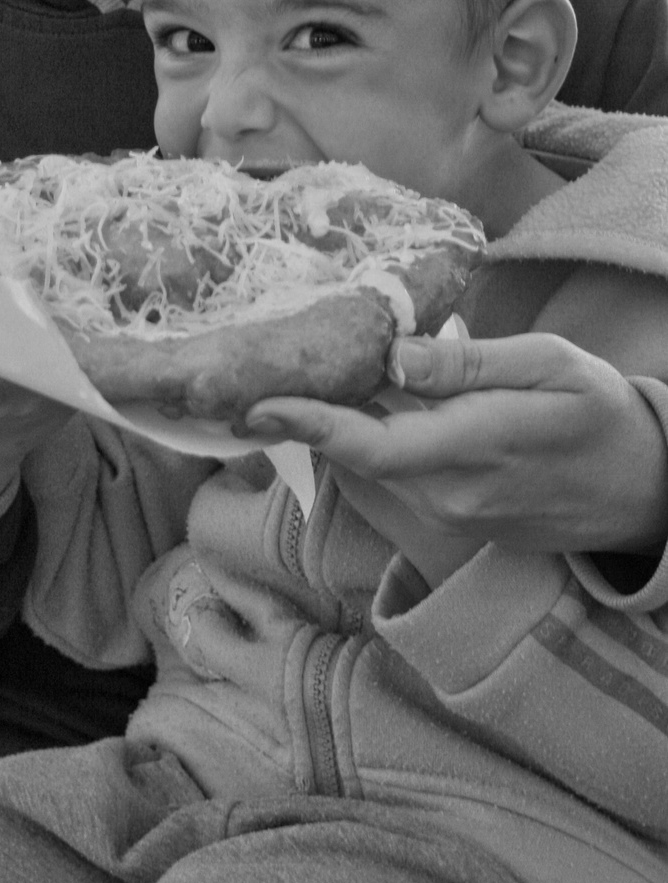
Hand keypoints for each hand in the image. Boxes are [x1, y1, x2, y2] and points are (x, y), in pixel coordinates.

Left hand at [246, 330, 667, 562]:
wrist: (643, 489)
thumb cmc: (598, 411)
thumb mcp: (548, 364)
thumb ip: (468, 363)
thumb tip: (393, 359)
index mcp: (476, 447)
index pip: (373, 445)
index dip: (309, 426)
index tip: (257, 404)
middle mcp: (451, 496)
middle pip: (355, 458)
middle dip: (303, 419)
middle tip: (253, 374)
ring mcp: (449, 517)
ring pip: (368, 469)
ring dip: (331, 430)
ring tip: (292, 381)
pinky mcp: (450, 523)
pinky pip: (390, 480)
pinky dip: (363, 445)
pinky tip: (353, 404)